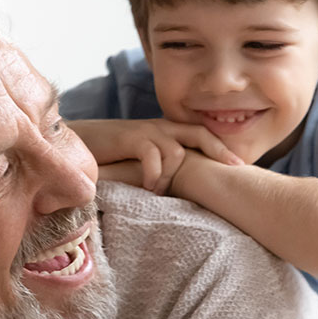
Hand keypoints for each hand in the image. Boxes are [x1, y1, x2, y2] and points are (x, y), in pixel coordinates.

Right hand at [70, 119, 242, 193]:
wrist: (78, 142)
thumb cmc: (109, 157)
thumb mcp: (139, 161)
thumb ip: (160, 167)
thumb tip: (180, 188)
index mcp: (165, 132)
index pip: (201, 134)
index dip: (221, 148)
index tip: (240, 166)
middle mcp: (159, 127)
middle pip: (198, 134)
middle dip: (218, 151)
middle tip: (234, 169)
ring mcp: (145, 131)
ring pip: (175, 152)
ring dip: (170, 175)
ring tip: (158, 191)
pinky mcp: (129, 137)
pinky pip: (153, 155)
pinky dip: (154, 174)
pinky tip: (148, 187)